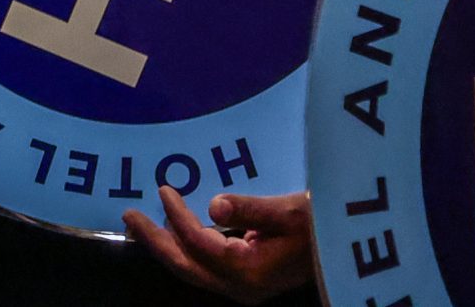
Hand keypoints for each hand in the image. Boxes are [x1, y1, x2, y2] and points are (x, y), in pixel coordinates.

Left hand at [123, 187, 313, 302]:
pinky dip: (184, 247)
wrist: (347, 244)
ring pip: (192, 268)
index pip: (200, 245)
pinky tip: (171, 228)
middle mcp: (241, 287)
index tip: (163, 189)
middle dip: (154, 241)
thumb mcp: (288, 211)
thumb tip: (213, 206)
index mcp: (250, 272)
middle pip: (186, 266)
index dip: (178, 217)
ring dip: (165, 245)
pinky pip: (204, 265)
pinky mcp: (244, 278)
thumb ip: (249, 209)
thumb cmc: (320, 224)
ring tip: (139, 222)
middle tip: (127, 215)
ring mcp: (242, 286)